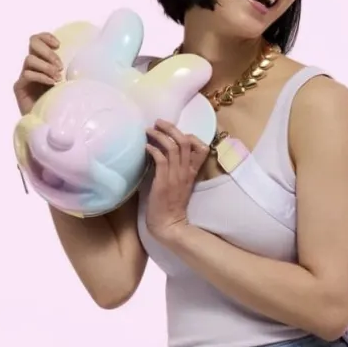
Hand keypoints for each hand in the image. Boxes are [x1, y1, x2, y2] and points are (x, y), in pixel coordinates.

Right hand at [13, 32, 63, 115]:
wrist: (51, 123)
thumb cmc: (63, 102)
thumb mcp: (69, 82)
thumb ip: (70, 71)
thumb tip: (85, 58)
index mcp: (43, 62)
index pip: (37, 41)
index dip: (45, 37)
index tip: (58, 44)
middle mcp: (32, 66)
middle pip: (32, 44)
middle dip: (47, 51)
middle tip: (60, 65)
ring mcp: (25, 77)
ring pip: (30, 59)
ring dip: (46, 66)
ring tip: (57, 78)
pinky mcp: (19, 88)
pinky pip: (27, 75)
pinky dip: (41, 77)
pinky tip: (52, 84)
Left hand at [145, 120, 210, 242]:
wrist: (168, 224)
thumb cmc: (170, 206)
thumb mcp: (179, 184)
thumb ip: (176, 169)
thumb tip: (162, 152)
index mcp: (192, 172)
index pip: (201, 148)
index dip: (190, 135)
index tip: (175, 132)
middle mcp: (185, 171)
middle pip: (185, 141)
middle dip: (171, 128)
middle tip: (158, 122)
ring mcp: (175, 176)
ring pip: (173, 147)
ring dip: (160, 135)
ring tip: (148, 130)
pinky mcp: (164, 181)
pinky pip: (161, 159)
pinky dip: (153, 149)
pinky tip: (146, 146)